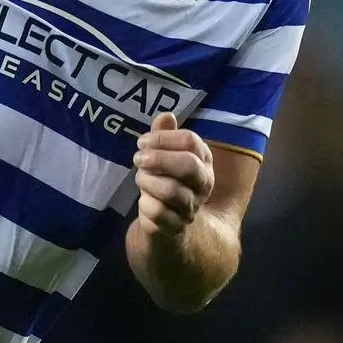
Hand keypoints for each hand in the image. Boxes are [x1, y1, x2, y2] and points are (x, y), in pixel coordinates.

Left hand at [131, 113, 213, 239]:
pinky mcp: (176, 227)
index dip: (163, 138)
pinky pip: (158, 213)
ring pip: (171, 190)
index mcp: (204, 161)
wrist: (166, 223)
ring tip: (140, 179)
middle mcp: (203, 183)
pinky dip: (145, 204)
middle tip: (138, 158)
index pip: (190, 141)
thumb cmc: (165, 180)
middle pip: (188, 165)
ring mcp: (191, 206)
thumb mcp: (164, 155)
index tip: (142, 141)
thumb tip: (166, 115)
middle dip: (158, 158)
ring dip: (147, 181)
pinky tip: (144, 201)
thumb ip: (164, 135)